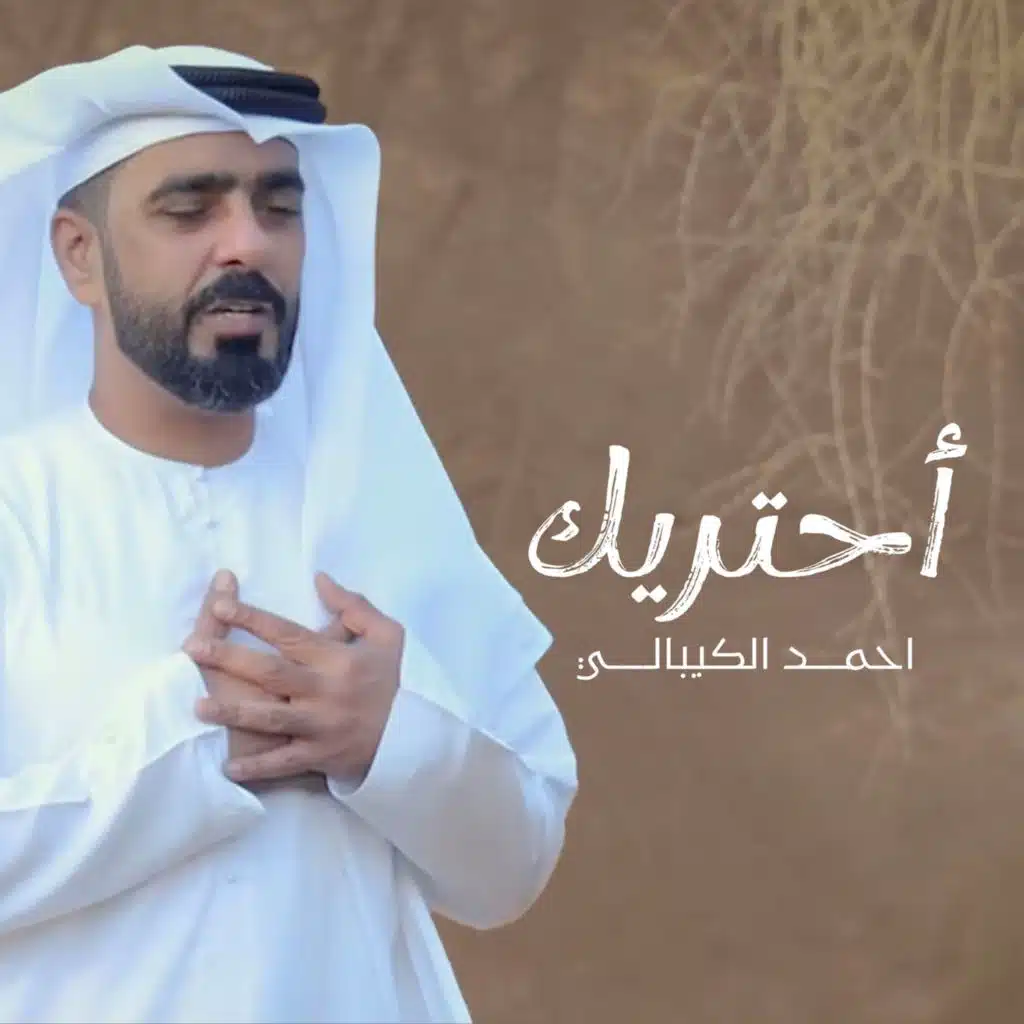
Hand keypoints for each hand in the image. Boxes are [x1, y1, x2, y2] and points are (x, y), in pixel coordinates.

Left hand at [184, 572, 402, 786]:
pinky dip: (257, 768)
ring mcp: (321, 726)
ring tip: (198, 705)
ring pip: (270, 718)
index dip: (253, 619)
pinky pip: (284, 763)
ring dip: (233, 712)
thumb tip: (320, 579)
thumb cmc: (397, 680)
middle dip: (229, 659)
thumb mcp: (388, 635)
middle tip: (192, 648)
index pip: (288, 634)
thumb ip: (354, 606)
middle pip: (270, 672)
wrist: (418, 733)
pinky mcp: (321, 756)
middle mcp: (325, 690)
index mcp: (337, 658)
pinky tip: (228, 766)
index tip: (220, 605)